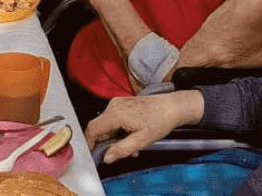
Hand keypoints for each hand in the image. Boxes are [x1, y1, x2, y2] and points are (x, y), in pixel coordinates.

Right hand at [85, 91, 203, 163]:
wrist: (171, 107)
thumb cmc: (160, 121)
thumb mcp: (142, 141)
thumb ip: (122, 150)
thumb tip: (107, 157)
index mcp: (116, 114)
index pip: (93, 128)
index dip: (90, 142)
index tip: (93, 152)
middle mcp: (113, 106)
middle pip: (100, 127)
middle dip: (108, 142)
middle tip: (121, 151)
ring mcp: (117, 103)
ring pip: (107, 124)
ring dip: (115, 137)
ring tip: (132, 144)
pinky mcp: (122, 103)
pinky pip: (113, 119)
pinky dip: (119, 130)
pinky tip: (132, 135)